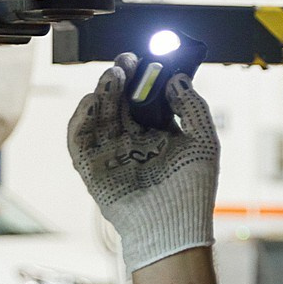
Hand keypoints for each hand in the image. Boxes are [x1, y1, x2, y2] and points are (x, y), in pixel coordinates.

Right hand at [66, 55, 219, 274]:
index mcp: (158, 132)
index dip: (143, 76)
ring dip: (103, 92)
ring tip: (113, 76)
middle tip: (126, 61)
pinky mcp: (91, 168)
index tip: (147, 57)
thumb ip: (193, 107)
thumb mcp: (203, 140)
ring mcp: (110, 152)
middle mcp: (132, 139)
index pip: (145, 96)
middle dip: (120, 79)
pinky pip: (79, 139)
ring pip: (99, 114)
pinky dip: (80, 119)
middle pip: (119, 101)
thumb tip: (177, 77)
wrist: (173, 226)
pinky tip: (91, 101)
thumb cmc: (192, 190)